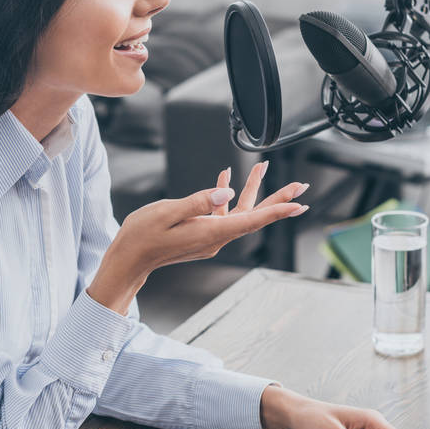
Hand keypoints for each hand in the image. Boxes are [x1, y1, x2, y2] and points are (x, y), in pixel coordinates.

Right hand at [87, 163, 308, 313]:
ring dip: (251, 190)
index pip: (251, 220)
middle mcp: (215, 238)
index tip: (299, 204)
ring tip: (263, 169)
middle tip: (301, 187)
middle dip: (277, 199)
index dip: (277, 210)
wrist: (129, 260)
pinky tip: (224, 178)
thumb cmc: (142, 236)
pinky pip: (221, 213)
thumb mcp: (167, 212)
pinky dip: (225, 195)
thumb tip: (226, 192)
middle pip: (254, 216)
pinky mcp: (201, 235)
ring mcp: (209, 237)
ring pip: (239, 212)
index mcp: (210, 233)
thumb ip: (198, 201)